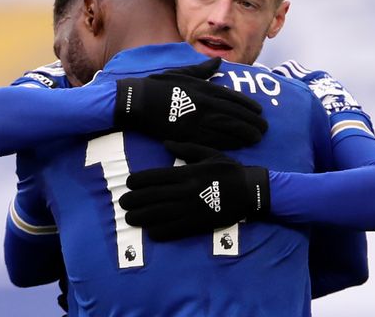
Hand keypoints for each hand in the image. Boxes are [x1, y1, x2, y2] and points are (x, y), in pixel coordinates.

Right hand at [114, 57, 267, 148]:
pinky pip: (214, 140)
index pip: (234, 98)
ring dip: (246, 133)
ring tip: (257, 138)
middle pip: (237, 114)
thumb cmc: (159, 86)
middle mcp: (206, 104)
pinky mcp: (190, 135)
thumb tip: (217, 62)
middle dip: (253, 122)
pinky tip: (239, 145)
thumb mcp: (182, 73)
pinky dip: (229, 142)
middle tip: (265, 128)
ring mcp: (199, 120)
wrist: (139, 102)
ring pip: (230, 128)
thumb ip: (203, 69)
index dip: (249, 106)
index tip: (260, 112)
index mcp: (205, 89)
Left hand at [119, 141, 269, 240]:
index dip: (138, 181)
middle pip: (152, 196)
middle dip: (134, 200)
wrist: (251, 191)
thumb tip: (165, 142)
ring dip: (142, 217)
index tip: (128, 183)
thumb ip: (186, 147)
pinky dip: (160, 231)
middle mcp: (185, 190)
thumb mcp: (209, 153)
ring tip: (129, 218)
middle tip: (122, 203)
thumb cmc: (230, 169)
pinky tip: (151, 232)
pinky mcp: (199, 223)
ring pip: (159, 214)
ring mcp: (191, 208)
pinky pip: (175, 229)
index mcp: (187, 172)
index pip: (155, 176)